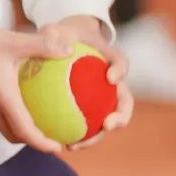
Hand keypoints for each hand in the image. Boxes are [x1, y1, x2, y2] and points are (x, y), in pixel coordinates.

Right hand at [0, 7, 74, 153]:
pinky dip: (13, 114)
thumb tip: (69, 50)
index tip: (58, 148)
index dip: (42, 143)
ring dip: (22, 128)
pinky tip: (23, 96)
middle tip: (52, 133)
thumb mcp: (13, 41)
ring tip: (41, 117)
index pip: (24, 131)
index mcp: (3, 98)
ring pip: (4, 124)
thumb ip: (41, 45)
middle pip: (13, 134)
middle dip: (33, 140)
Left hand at [50, 15, 133, 152]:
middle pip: (125, 101)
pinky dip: (79, 137)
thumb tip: (50, 32)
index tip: (111, 78)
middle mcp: (114, 83)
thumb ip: (54, 32)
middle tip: (108, 125)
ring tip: (78, 145)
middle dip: (121, 116)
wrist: (68, 46)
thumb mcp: (59, 30)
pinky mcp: (94, 112)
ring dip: (98, 136)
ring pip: (109, 121)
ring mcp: (106, 99)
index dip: (120, 70)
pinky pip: (89, 127)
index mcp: (111, 59)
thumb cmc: (65, 37)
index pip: (121, 62)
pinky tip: (63, 145)